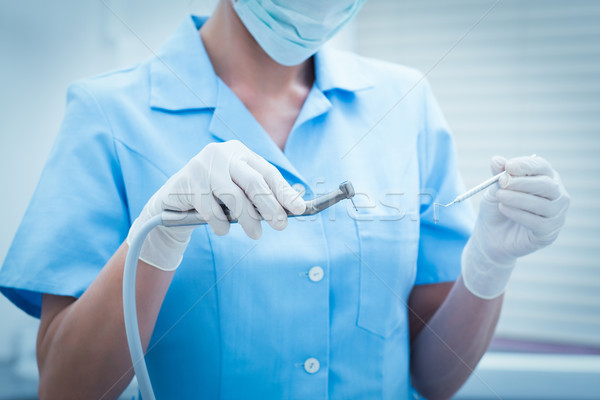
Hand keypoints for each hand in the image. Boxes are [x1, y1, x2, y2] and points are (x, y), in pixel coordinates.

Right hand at [127, 140, 305, 270]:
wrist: (174, 201)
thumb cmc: (215, 196)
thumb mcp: (240, 192)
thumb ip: (263, 195)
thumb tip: (296, 207)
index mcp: (240, 152)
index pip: (268, 172)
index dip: (284, 192)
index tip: (300, 209)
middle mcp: (223, 153)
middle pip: (254, 182)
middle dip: (270, 207)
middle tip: (280, 226)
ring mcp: (203, 165)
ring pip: (234, 197)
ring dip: (247, 220)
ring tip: (255, 234)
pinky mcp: (188, 181)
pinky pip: (211, 209)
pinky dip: (221, 224)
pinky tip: (222, 229)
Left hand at [461, 155, 569, 298]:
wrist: (490, 236)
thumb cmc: (497, 208)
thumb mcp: (494, 189)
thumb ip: (499, 175)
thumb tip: (497, 159)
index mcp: (545, 178)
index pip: (542, 167)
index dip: (526, 165)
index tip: (508, 166)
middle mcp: (556, 195)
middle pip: (548, 185)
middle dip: (523, 182)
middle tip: (502, 182)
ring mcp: (556, 215)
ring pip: (544, 204)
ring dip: (519, 198)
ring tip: (500, 197)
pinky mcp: (549, 233)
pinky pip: (538, 222)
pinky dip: (519, 214)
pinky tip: (504, 209)